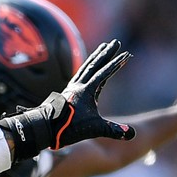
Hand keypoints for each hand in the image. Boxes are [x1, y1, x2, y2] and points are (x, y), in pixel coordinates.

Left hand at [0, 40, 135, 160]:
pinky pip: (80, 75)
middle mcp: (78, 86)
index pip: (104, 73)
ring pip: (86, 67)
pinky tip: (88, 67)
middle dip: (106, 53)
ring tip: (103, 47)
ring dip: (96, 57)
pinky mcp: (67, 92)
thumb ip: (112, 130)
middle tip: (116, 42)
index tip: (126, 55)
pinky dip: (87, 67)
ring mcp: (72, 88)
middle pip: (94, 64)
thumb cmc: (67, 129)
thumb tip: (131, 134)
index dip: (116, 64)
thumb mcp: (94, 129)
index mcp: (85, 91)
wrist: (44, 129)